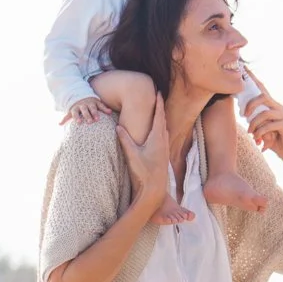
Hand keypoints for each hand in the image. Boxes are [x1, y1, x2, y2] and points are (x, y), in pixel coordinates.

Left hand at [64, 97, 109, 125]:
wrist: (83, 96)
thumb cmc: (77, 107)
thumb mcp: (71, 111)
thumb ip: (66, 118)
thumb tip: (59, 124)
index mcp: (76, 108)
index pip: (75, 112)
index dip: (76, 117)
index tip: (78, 122)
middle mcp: (83, 105)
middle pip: (85, 110)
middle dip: (87, 116)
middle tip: (90, 122)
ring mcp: (90, 103)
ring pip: (93, 108)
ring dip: (95, 113)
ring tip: (97, 119)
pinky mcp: (96, 102)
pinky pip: (101, 105)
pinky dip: (105, 108)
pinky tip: (109, 112)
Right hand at [117, 95, 168, 214]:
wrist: (154, 189)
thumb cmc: (143, 172)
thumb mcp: (132, 155)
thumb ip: (125, 140)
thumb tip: (118, 127)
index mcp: (157, 138)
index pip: (158, 116)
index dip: (158, 103)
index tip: (158, 92)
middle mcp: (163, 141)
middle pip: (163, 120)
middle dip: (160, 108)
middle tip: (158, 97)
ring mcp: (164, 148)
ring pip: (164, 128)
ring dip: (161, 118)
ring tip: (158, 111)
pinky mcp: (163, 155)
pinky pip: (164, 136)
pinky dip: (161, 128)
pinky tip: (158, 132)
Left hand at [242, 82, 282, 166]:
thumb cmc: (277, 141)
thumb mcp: (263, 129)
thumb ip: (257, 120)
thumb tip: (245, 116)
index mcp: (273, 106)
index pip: (262, 90)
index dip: (253, 79)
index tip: (244, 69)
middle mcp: (279, 108)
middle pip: (263, 97)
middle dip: (250, 104)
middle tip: (244, 115)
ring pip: (264, 113)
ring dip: (254, 124)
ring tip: (250, 133)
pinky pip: (269, 125)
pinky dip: (260, 132)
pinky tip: (258, 140)